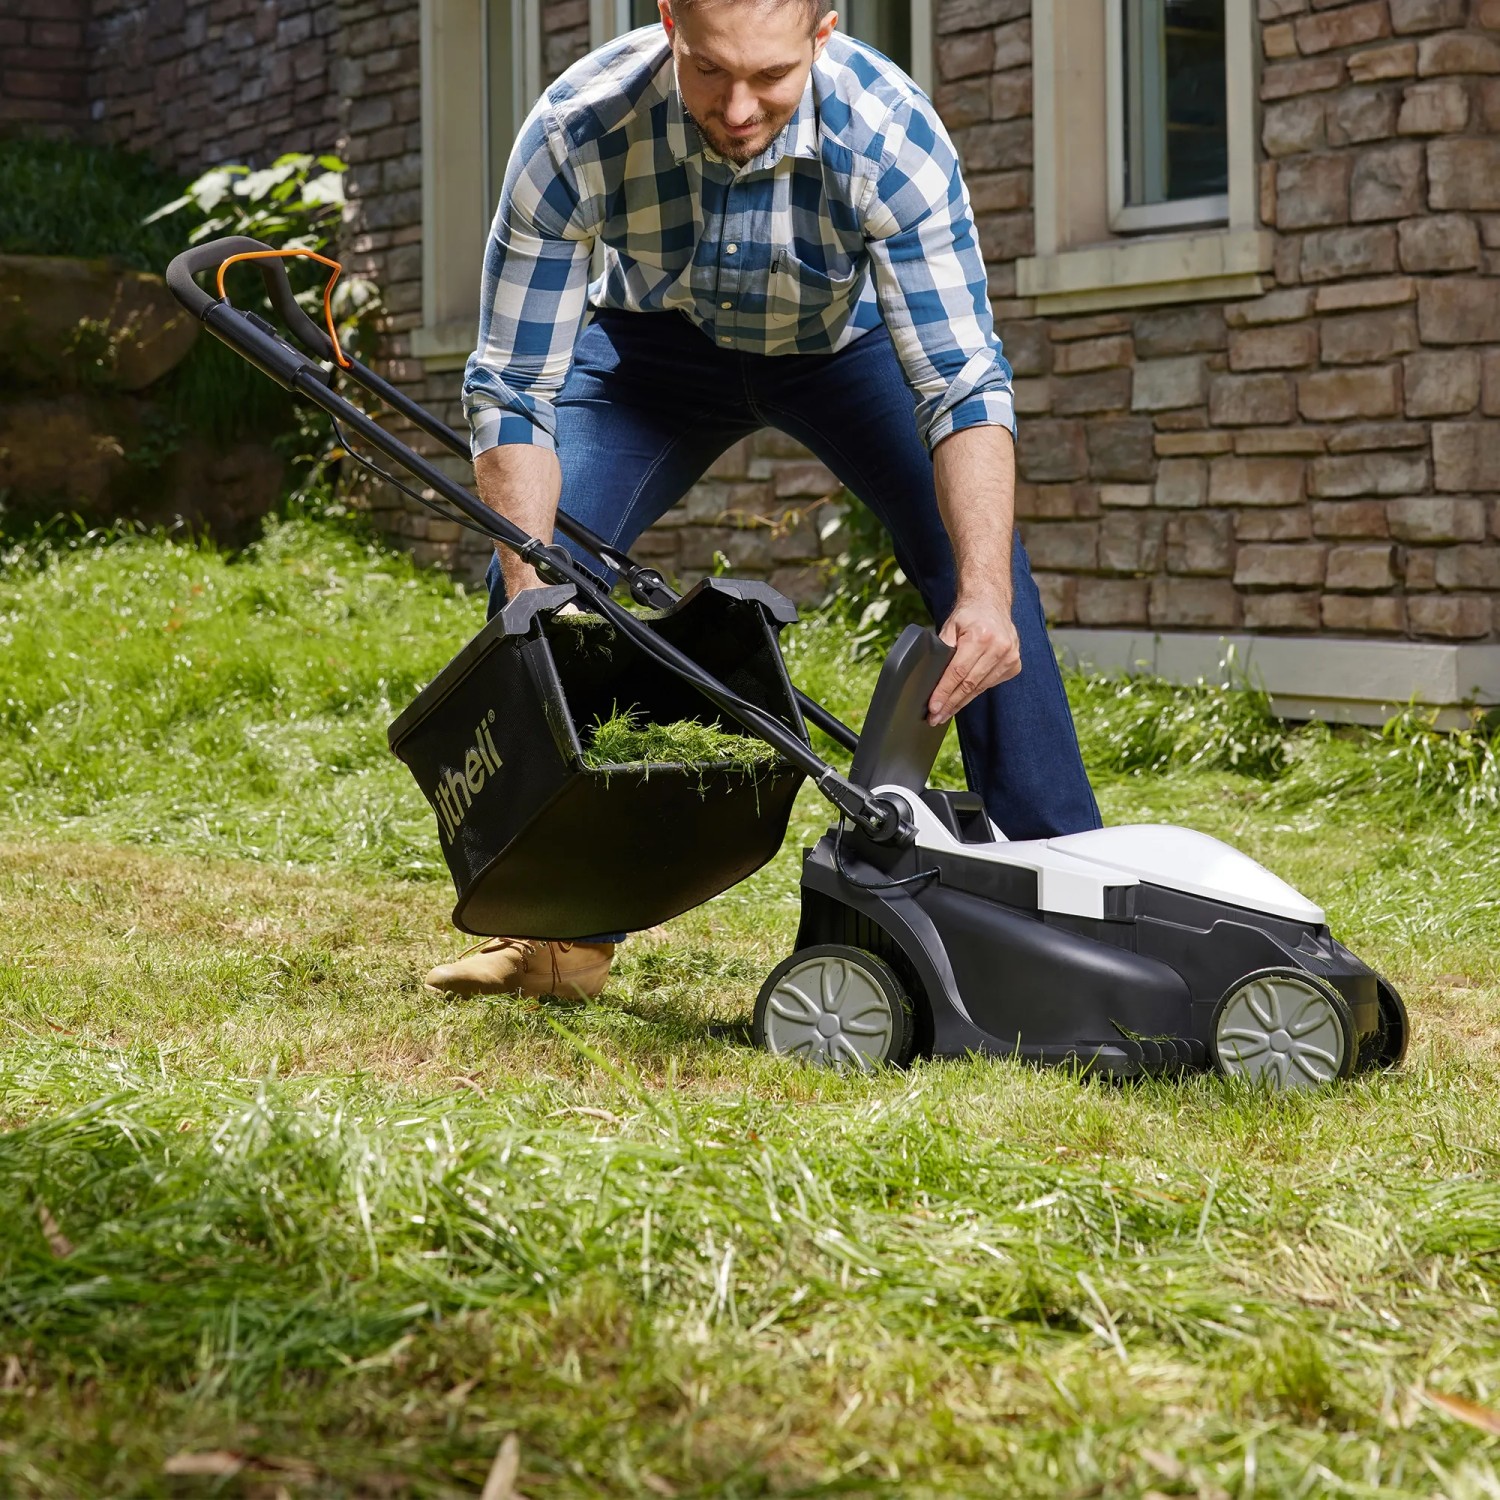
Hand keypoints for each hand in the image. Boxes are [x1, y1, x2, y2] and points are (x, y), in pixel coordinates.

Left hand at [927, 595, 1020, 725]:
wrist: (991, 604)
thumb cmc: (968, 617)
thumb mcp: (950, 628)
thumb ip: (942, 650)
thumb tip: (932, 679)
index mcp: (980, 636)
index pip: (958, 672)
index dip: (944, 692)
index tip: (933, 708)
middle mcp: (999, 647)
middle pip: (969, 684)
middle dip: (950, 703)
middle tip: (935, 718)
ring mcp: (1010, 657)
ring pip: (980, 688)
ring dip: (961, 703)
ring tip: (945, 714)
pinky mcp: (1014, 665)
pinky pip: (990, 684)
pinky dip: (975, 692)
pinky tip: (962, 700)